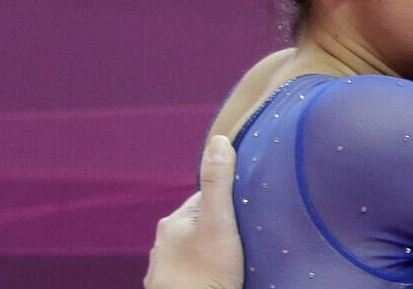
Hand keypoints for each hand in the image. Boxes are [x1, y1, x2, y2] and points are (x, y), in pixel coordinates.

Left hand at [144, 135, 243, 288]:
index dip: (231, 203)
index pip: (207, 199)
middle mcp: (163, 243)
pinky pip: (192, 271)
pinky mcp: (172, 288)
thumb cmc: (206, 274)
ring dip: (212, 252)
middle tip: (244, 239)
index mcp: (174, 222)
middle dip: (221, 228)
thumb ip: (218, 183)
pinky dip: (204, 271)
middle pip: (200, 224)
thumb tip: (218, 139)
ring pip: (195, 249)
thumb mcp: (218, 223)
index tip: (248, 212)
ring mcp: (165, 268)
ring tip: (234, 261)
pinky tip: (218, 278)